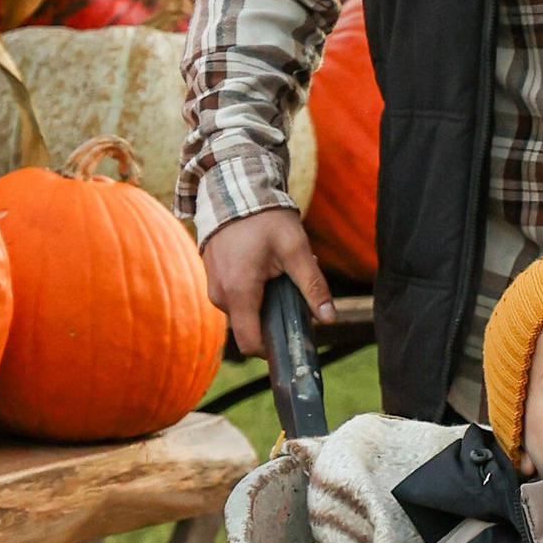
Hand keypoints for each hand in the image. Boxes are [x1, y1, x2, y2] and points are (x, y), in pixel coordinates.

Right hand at [202, 205, 335, 359]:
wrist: (233, 191)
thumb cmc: (266, 219)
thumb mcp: (296, 250)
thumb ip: (313, 285)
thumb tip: (329, 318)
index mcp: (239, 292)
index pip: (251, 344)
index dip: (273, 350)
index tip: (293, 339)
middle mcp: (220, 295)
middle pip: (250, 328)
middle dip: (274, 317)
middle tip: (291, 290)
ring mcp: (213, 287)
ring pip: (244, 312)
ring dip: (264, 302)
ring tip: (278, 272)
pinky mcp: (213, 278)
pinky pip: (235, 298)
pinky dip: (252, 291)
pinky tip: (264, 268)